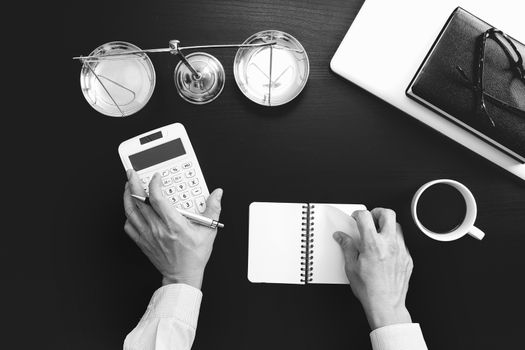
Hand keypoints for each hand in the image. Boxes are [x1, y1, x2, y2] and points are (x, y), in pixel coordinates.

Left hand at [123, 169, 222, 289]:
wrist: (183, 276)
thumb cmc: (194, 256)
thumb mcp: (208, 231)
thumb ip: (213, 209)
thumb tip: (217, 194)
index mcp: (173, 224)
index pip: (157, 199)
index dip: (154, 184)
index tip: (156, 177)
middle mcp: (158, 229)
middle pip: (140, 202)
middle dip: (134, 184)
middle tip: (132, 174)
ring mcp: (148, 235)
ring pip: (131, 211)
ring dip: (127, 196)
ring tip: (128, 186)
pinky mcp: (142, 242)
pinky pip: (129, 226)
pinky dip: (128, 214)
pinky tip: (131, 209)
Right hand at [333, 208, 412, 329]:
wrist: (386, 305)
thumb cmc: (369, 289)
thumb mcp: (351, 267)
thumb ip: (346, 247)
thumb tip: (341, 237)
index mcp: (372, 244)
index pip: (365, 216)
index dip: (358, 214)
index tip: (355, 218)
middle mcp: (389, 244)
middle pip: (388, 214)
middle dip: (377, 212)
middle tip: (371, 219)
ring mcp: (401, 251)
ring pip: (397, 227)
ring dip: (387, 227)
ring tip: (378, 236)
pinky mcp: (408, 259)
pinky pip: (402, 243)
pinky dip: (393, 242)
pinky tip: (385, 251)